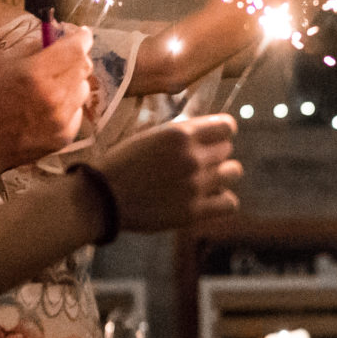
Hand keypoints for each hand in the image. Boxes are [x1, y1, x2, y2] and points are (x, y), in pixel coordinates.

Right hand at [0, 27, 94, 174]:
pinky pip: (77, 111)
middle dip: (77, 58)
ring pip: (84, 89)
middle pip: (84, 67)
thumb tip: (59, 36)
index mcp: (36, 74)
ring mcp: (62, 119)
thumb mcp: (4, 64)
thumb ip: (35, 47)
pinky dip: (69, 105)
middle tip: (66, 57)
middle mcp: (54, 96)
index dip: (82, 38)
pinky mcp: (66, 136)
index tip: (82, 34)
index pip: (76, 49)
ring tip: (52, 86)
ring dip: (73, 82)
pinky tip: (49, 108)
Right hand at [99, 113, 241, 230]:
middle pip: (227, 150)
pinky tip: (209, 199)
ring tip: (207, 180)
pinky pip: (230, 203)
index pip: (226, 126)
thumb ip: (178, 134)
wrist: (103, 197)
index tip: (214, 138)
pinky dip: (222, 201)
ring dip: (222, 175)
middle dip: (215, 154)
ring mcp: (196, 185)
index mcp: (180, 134)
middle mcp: (193, 157)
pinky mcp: (194, 211)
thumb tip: (203, 131)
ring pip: (233, 173)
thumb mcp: (149, 136)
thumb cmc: (121, 163)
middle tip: (198, 162)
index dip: (221, 132)